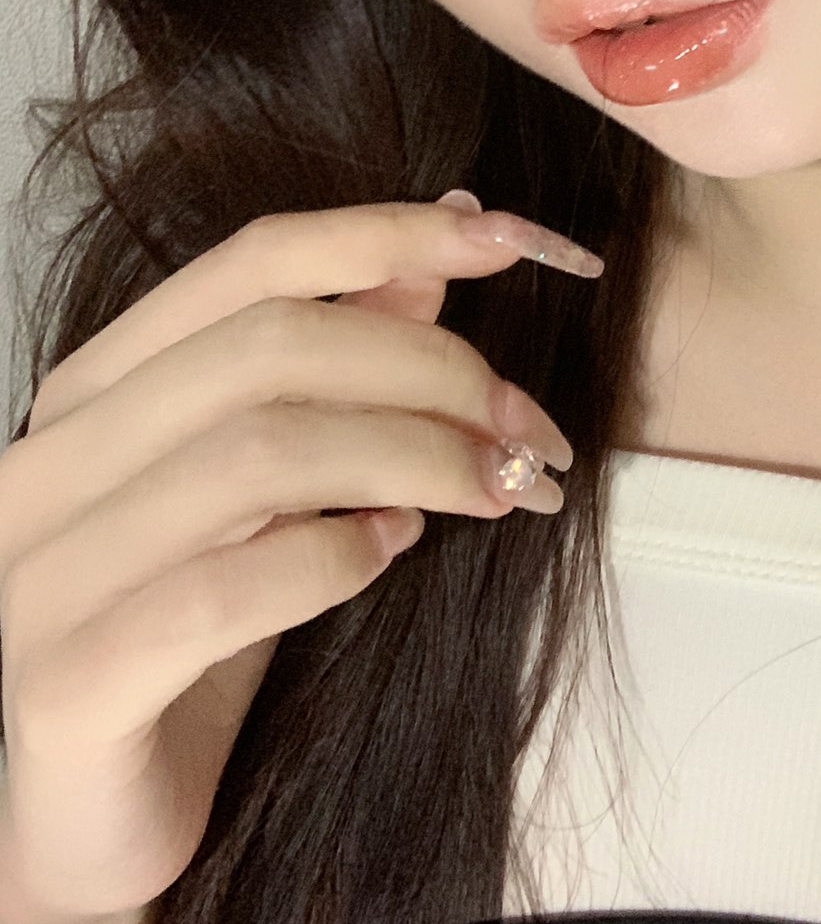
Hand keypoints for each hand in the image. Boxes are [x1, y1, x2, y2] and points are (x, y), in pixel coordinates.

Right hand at [0, 193, 599, 919]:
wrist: (83, 830)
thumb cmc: (184, 644)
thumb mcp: (272, 490)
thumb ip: (339, 364)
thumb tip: (443, 248)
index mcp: (98, 389)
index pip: (253, 262)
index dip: (393, 233)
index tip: (517, 240)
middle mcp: (56, 459)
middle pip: (274, 345)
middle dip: (435, 369)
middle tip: (529, 430)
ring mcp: (46, 568)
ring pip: (263, 450)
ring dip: (418, 458)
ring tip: (497, 489)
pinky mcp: (68, 682)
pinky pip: (226, 588)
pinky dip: (335, 557)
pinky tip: (391, 552)